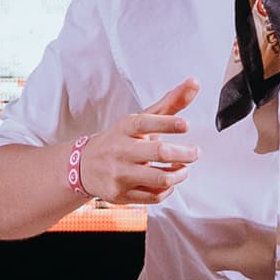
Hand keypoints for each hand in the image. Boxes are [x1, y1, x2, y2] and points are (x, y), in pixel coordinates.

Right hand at [82, 78, 202, 206]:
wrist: (85, 166)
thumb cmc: (119, 140)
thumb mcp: (140, 120)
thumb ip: (170, 103)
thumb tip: (194, 83)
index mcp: (125, 128)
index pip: (145, 123)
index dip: (167, 124)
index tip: (186, 125)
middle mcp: (121, 151)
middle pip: (159, 153)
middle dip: (184, 153)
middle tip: (194, 152)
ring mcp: (121, 174)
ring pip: (160, 178)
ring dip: (180, 174)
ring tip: (183, 168)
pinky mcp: (122, 194)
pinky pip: (154, 196)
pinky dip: (168, 190)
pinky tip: (169, 182)